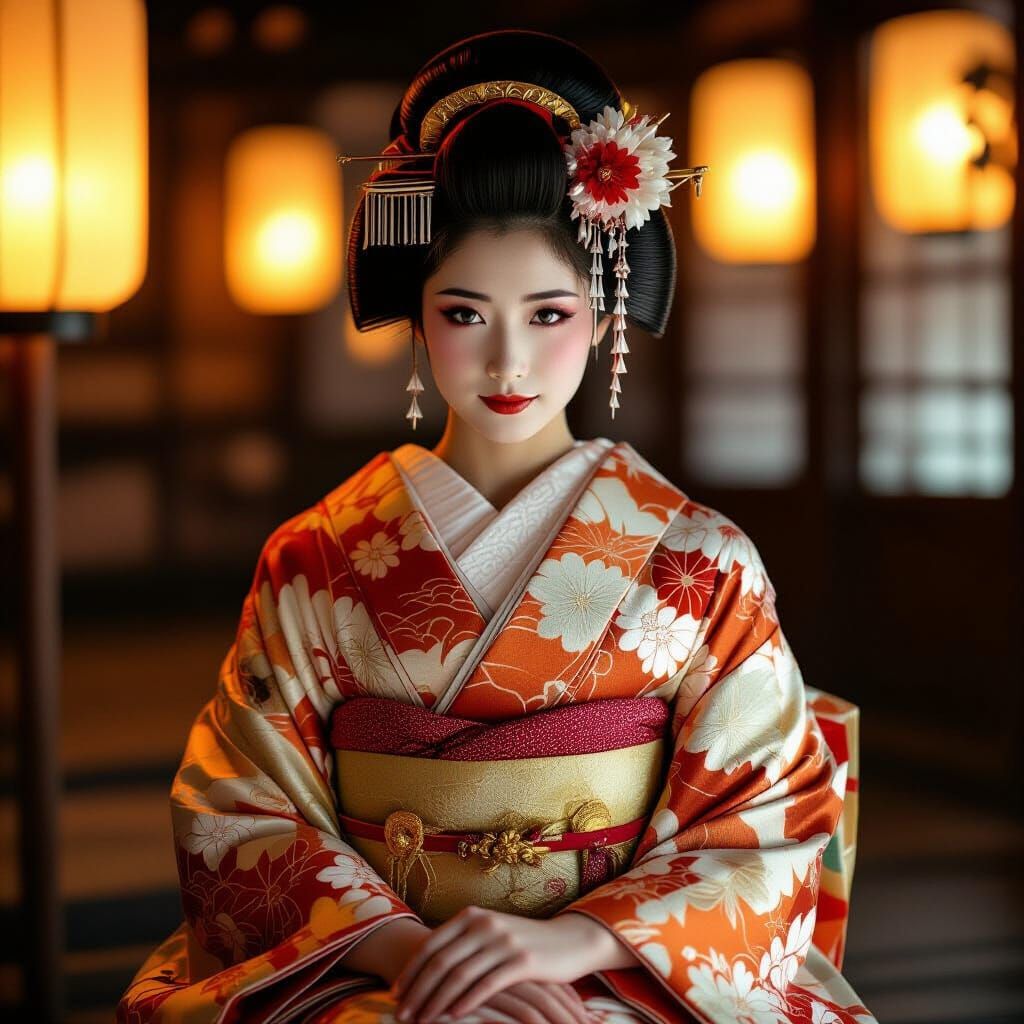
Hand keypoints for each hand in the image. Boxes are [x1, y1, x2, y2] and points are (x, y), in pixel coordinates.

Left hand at [390, 906, 597, 1022]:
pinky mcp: (523, 961)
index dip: (410, 971)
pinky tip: (454, 1017)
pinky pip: (488, 984)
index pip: (431, 945)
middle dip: (418, 990)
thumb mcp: (489, 935)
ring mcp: (503, 941)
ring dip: (436, 1001)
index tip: (395, 994)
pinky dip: (468, 1001)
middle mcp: (484, 923)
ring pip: (460, 975)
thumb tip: (425, 967)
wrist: (568, 941)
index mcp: (471, 916)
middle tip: (401, 1014)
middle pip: (441, 961)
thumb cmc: (522, 943)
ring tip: (422, 1021)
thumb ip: (461, 944)